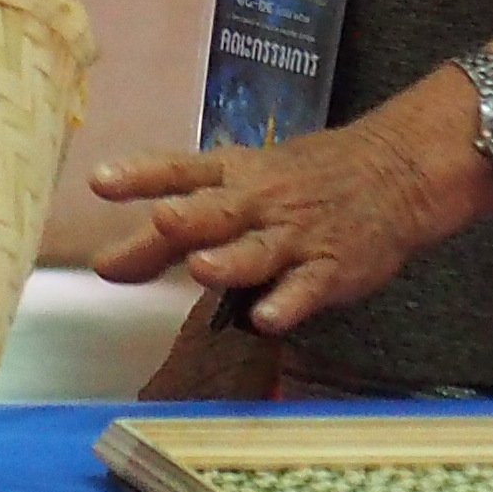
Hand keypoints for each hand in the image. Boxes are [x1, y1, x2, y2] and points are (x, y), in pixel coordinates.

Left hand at [89, 75, 488, 331]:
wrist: (393, 172)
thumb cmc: (302, 181)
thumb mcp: (241, 183)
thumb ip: (174, 230)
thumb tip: (107, 264)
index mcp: (233, 176)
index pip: (180, 171)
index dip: (140, 175)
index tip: (99, 182)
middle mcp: (259, 203)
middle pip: (217, 211)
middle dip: (186, 219)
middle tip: (159, 222)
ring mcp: (296, 236)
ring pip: (258, 251)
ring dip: (230, 260)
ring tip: (203, 269)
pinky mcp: (331, 267)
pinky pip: (305, 289)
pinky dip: (287, 303)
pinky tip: (267, 320)